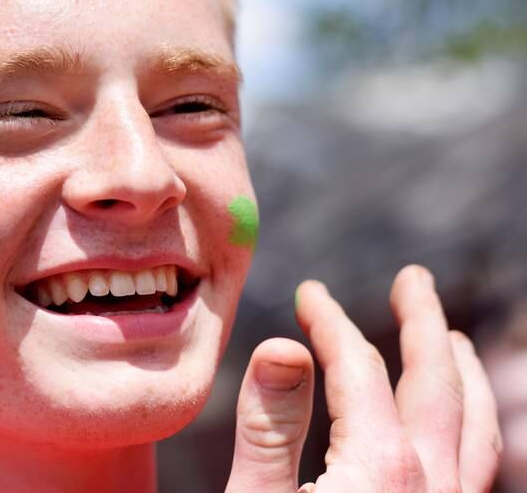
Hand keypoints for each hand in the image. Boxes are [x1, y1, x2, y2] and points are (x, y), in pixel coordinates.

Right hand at [224, 265, 502, 492]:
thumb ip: (270, 428)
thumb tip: (283, 346)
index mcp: (381, 469)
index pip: (360, 369)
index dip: (331, 322)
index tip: (310, 293)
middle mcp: (434, 488)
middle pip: (438, 385)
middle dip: (423, 323)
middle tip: (414, 279)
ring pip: (477, 428)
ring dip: (463, 374)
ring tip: (454, 341)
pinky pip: (481, 466)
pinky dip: (473, 426)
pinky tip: (456, 423)